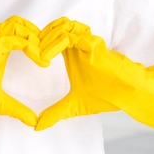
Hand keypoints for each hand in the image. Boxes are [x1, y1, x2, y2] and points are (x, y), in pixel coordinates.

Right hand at [0, 15, 47, 125]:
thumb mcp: (1, 102)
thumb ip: (18, 109)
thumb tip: (33, 121)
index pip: (16, 31)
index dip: (32, 39)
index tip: (44, 56)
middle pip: (18, 22)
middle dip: (35, 32)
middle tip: (47, 49)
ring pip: (17, 24)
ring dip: (33, 36)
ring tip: (44, 53)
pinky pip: (16, 39)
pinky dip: (30, 46)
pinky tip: (39, 59)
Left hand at [35, 17, 153, 137]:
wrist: (127, 95)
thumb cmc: (105, 95)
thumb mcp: (73, 106)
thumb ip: (55, 113)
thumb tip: (37, 127)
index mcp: (72, 52)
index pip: (50, 35)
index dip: (37, 42)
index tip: (26, 56)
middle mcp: (79, 43)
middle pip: (54, 26)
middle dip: (39, 36)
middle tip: (28, 51)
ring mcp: (87, 41)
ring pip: (63, 26)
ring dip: (47, 38)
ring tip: (37, 55)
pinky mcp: (94, 44)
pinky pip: (71, 36)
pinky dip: (55, 44)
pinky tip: (46, 58)